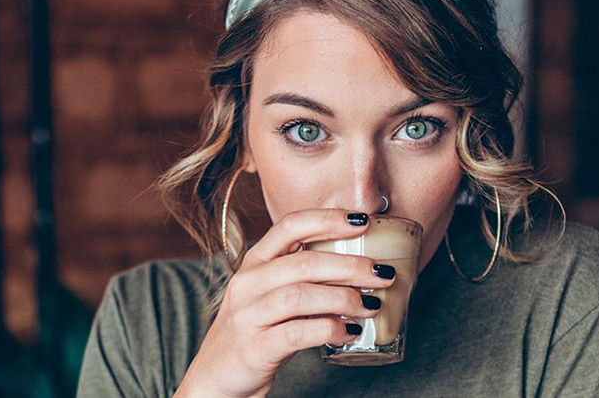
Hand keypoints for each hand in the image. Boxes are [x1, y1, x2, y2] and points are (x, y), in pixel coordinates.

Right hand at [174, 209, 396, 397]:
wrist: (216, 378)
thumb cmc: (254, 332)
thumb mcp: (268, 294)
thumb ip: (300, 277)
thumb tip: (358, 266)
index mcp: (253, 263)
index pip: (290, 225)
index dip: (328, 219)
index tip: (363, 221)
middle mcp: (247, 283)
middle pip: (304, 263)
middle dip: (350, 266)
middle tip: (383, 274)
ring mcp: (248, 316)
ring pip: (301, 296)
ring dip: (344, 299)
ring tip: (371, 305)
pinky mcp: (254, 348)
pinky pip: (298, 333)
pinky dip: (329, 330)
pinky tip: (349, 333)